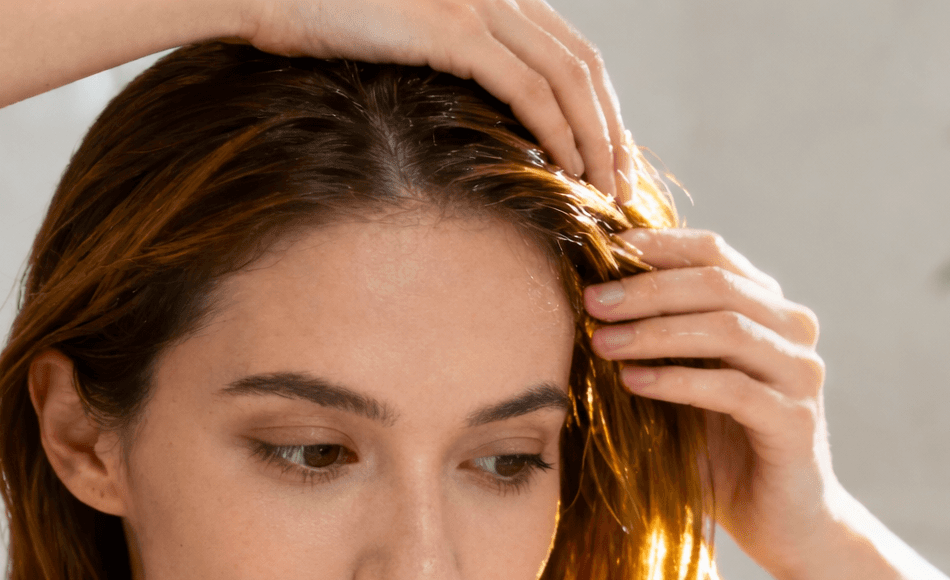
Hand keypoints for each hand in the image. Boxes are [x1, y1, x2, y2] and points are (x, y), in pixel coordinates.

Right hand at [240, 0, 630, 196]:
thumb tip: (486, 117)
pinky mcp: (453, 27)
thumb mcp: (407, 40)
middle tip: (624, 185)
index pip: (573, 51)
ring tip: (605, 190)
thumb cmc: (325, 22)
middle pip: (585, 65)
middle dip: (613, 130)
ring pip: (568, 79)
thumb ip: (455, 61)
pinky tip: (568, 170)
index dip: (602, 108)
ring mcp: (477, 3)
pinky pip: (529, 90)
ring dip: (596, 140)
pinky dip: (558, 133)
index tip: (612, 158)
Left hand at [586, 229, 836, 573]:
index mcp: (768, 310)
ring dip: (656, 332)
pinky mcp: (796, 420)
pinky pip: (732, 388)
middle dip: (646, 288)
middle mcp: (794, 331)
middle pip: (718, 283)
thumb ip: (660, 342)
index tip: (599, 251)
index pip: (714, 254)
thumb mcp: (686, 386)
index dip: (657, 246)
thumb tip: (589, 298)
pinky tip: (633, 382)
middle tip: (590, 301)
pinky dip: (677, 381)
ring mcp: (801, 374)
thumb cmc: (722, 453)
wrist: (781, 524)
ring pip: (727, 328)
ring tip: (601, 342)